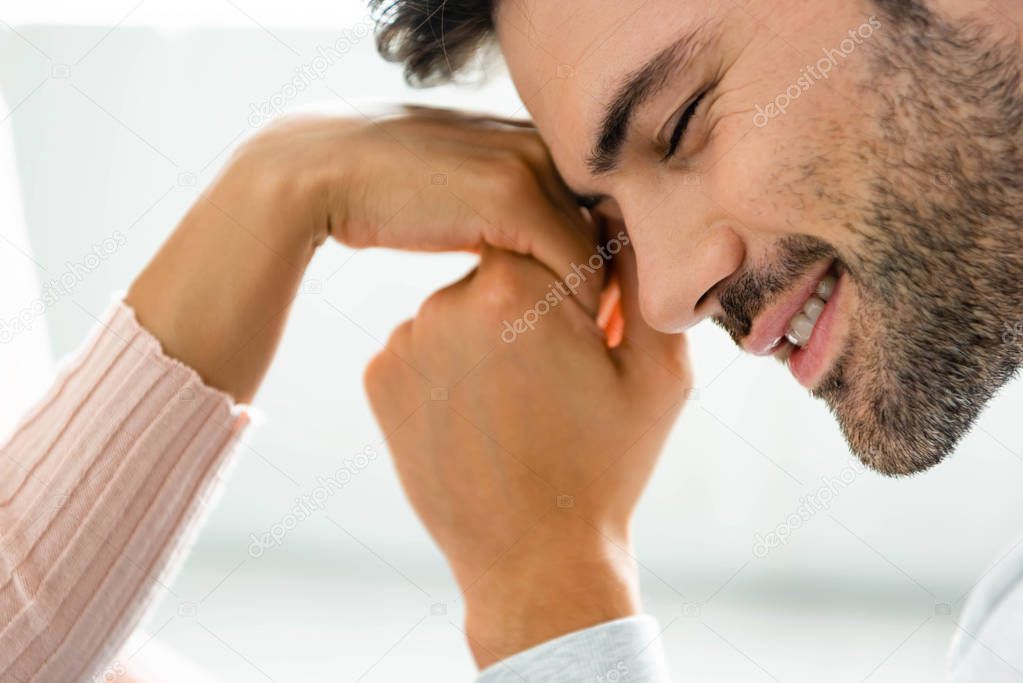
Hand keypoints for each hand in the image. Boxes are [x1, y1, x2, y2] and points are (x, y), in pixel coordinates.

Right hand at [240, 107, 602, 308]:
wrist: (322, 172)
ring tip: (597, 349)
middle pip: (609, 226)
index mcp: (532, 142)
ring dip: (601, 301)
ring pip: (598, 247)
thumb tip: (525, 256)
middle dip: (616, 284)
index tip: (606, 316)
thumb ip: (499, 211)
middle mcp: (542, 146)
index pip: (600, 208)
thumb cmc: (383, 194)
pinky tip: (568, 342)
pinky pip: (571, 261)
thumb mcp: (456, 193)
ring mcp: (529, 167)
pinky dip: (577, 305)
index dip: (609, 262)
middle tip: (613, 339)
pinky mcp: (509, 197)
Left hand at [364, 243, 690, 666]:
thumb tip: (617, 217)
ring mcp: (405, 342)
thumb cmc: (605, 468)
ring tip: (516, 406)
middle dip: (532, 308)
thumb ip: (640, 279)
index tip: (589, 333)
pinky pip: (424, 348)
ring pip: (459, 309)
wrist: (533, 562)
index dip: (576, 284)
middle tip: (556, 376)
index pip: (547, 238)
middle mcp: (447, 302)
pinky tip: (479, 419)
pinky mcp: (379, 379)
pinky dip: (450, 369)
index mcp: (518, 287)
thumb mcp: (658, 374)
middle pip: (501, 270)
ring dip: (487, 337)